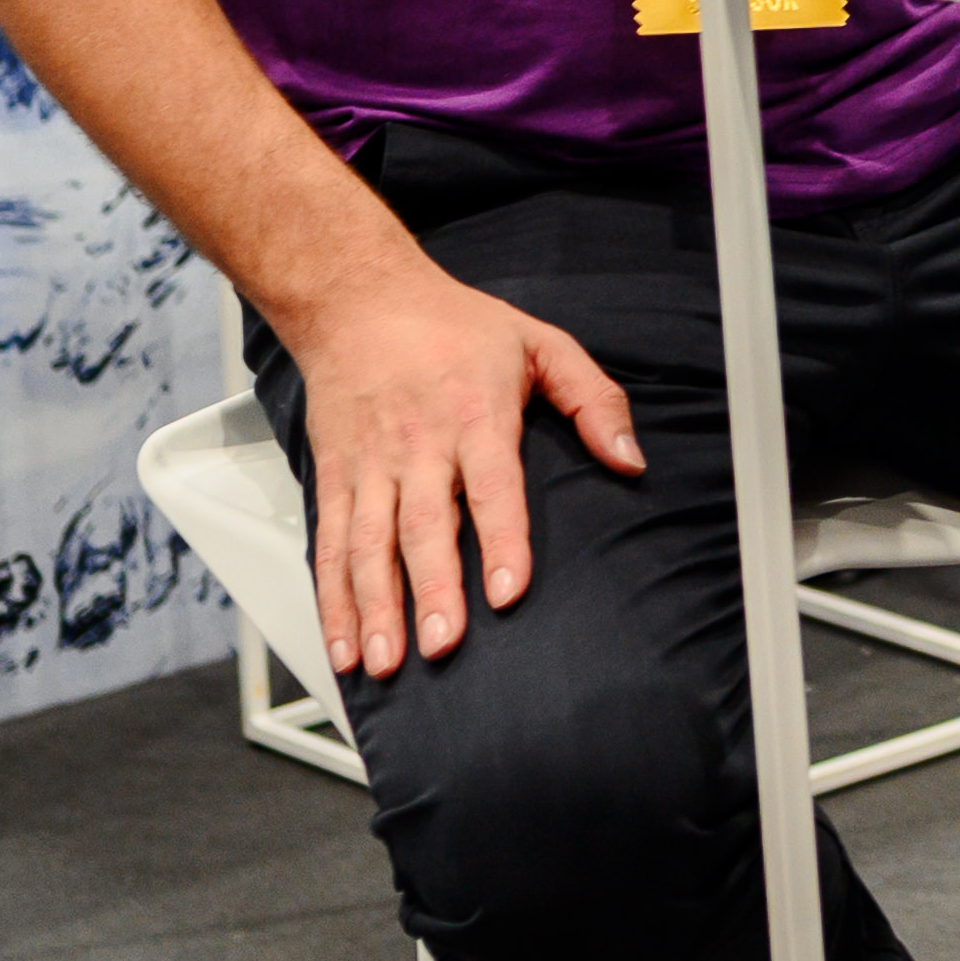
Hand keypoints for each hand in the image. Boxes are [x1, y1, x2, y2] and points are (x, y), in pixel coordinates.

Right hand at [291, 257, 644, 676]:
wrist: (358, 298)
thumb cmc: (453, 324)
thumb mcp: (540, 342)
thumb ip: (593, 399)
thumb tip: (630, 458)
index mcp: (475, 413)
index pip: (492, 485)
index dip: (502, 539)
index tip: (509, 590)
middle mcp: (419, 444)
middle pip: (424, 526)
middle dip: (431, 591)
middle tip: (441, 645)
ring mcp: (370, 464)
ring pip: (368, 544)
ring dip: (374, 607)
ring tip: (383, 661)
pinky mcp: (333, 476)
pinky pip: (329, 543)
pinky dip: (332, 597)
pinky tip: (342, 641)